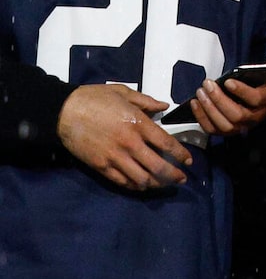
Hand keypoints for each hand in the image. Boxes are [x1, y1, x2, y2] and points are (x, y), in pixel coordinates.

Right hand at [57, 82, 192, 189]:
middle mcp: (130, 143)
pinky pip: (122, 181)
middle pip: (157, 166)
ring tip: (165, 184)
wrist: (63, 111)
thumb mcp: (124, 93)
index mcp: (139, 124)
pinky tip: (143, 185)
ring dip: (156, 183)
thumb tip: (164, 106)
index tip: (189, 161)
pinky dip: (135, 185)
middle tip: (182, 178)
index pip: (167, 144)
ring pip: (141, 178)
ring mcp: (114, 157)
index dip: (181, 155)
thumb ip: (146, 101)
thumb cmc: (95, 98)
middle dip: (173, 175)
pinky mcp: (100, 166)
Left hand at [187, 57, 265, 139]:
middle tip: (207, 84)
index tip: (228, 81)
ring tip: (200, 92)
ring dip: (209, 108)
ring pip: (223, 124)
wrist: (261, 100)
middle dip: (219, 100)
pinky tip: (195, 103)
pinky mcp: (227, 130)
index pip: (255, 99)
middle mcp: (255, 117)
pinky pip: (212, 129)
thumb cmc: (264, 84)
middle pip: (236, 114)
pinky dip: (201, 117)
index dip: (241, 92)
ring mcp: (241, 126)